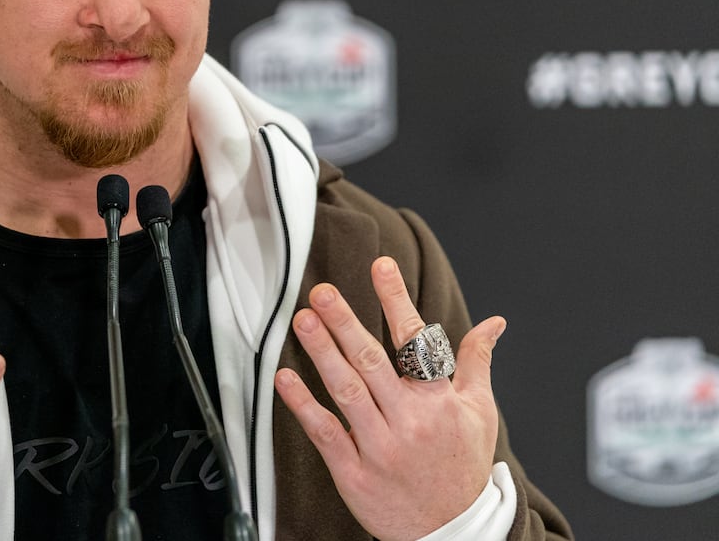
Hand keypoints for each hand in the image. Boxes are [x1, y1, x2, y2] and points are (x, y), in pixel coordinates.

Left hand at [274, 256, 504, 540]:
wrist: (451, 533)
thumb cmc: (461, 467)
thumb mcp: (480, 414)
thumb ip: (478, 362)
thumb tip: (494, 322)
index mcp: (440, 402)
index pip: (417, 341)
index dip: (397, 300)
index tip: (380, 266)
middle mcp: (410, 421)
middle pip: (373, 362)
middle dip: (346, 323)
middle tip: (323, 291)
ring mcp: (380, 448)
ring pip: (347, 391)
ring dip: (322, 353)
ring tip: (304, 320)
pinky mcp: (354, 473)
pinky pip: (325, 432)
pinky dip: (303, 404)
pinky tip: (286, 377)